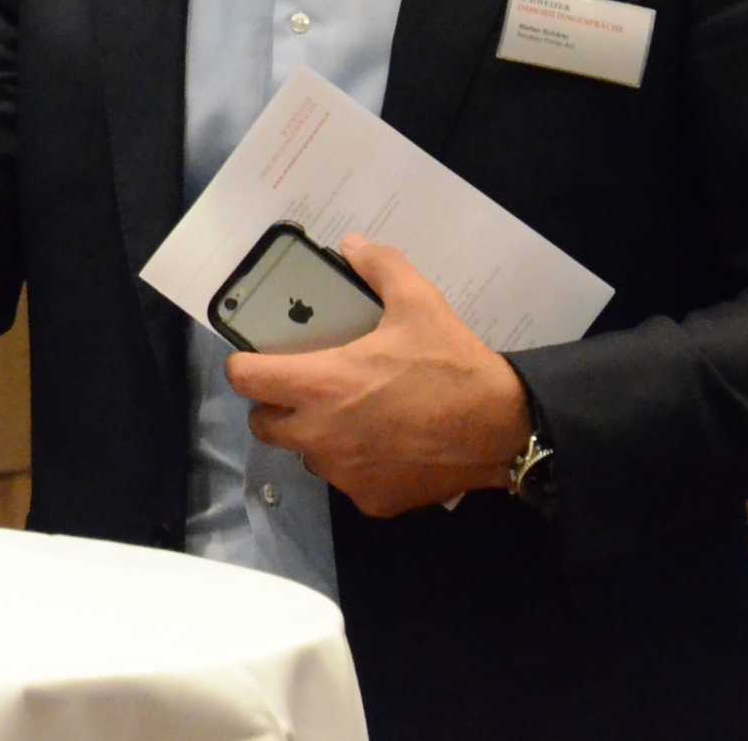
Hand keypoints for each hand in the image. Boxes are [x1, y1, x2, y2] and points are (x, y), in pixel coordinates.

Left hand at [223, 236, 530, 517]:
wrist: (503, 428)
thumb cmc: (451, 364)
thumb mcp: (418, 302)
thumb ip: (380, 268)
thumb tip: (353, 246)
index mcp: (320, 384)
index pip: (244, 379)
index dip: (246, 365)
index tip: (260, 358)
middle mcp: (320, 435)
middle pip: (264, 425)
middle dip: (276, 406)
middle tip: (307, 388)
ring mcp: (344, 474)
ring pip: (306, 455)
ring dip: (317, 437)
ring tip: (352, 415)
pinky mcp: (370, 501)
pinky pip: (347, 481)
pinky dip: (357, 465)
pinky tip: (386, 446)